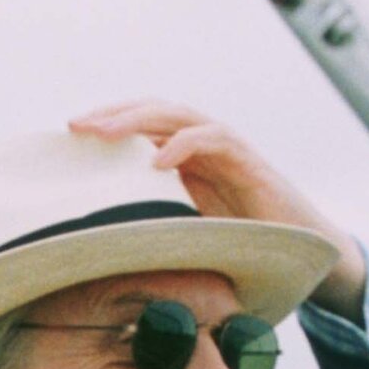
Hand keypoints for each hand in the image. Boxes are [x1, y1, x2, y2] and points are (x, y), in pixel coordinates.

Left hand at [71, 99, 368, 321]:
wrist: (301, 254)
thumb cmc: (240, 250)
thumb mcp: (182, 238)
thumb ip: (150, 231)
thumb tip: (95, 254)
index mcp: (182, 161)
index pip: (138, 129)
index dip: (104, 126)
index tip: (67, 138)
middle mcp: (201, 148)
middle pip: (151, 113)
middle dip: (111, 115)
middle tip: (75, 126)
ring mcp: (226, 151)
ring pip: (178, 116)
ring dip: (139, 119)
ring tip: (105, 133)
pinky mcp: (249, 163)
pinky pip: (215, 140)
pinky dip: (185, 144)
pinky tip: (157, 160)